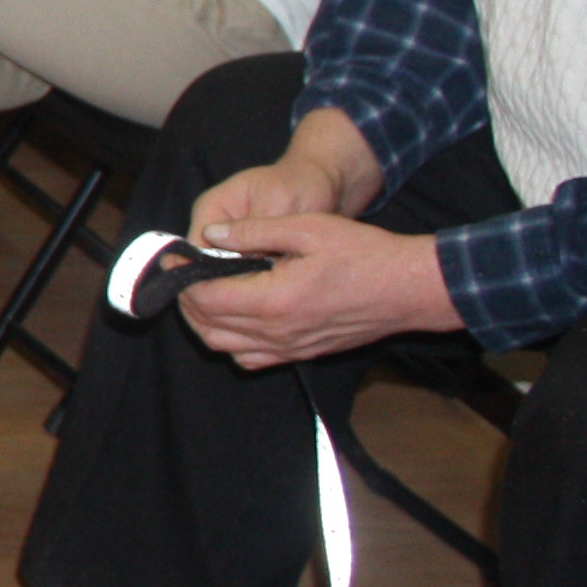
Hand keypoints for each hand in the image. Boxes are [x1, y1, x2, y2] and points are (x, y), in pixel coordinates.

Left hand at [181, 212, 457, 367]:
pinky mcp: (303, 353)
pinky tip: (236, 314)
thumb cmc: (365, 254)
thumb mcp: (308, 228)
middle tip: (185, 272)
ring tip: (204, 290)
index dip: (182, 278)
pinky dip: (232, 342)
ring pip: (225, 347)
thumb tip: (211, 235)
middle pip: (208, 328)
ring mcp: (291, 348)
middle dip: (187, 300)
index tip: (176, 257)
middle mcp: (278, 333)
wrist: (411, 289)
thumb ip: (255, 232)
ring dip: (205, 322)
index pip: (206, 300)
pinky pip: (252, 358)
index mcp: (274, 301)